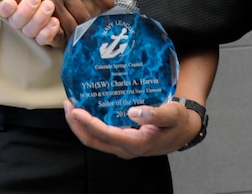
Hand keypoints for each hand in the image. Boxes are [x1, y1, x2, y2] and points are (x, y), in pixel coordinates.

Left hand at [63, 98, 201, 158]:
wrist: (183, 131)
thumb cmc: (178, 122)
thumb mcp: (172, 114)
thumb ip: (155, 114)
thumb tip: (133, 112)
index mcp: (137, 143)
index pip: (106, 134)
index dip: (88, 123)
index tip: (76, 109)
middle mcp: (126, 147)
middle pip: (93, 140)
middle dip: (76, 124)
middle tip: (68, 104)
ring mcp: (123, 145)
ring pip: (95, 139)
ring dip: (81, 124)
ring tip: (72, 105)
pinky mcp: (122, 139)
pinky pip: (101, 135)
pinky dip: (90, 123)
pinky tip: (87, 108)